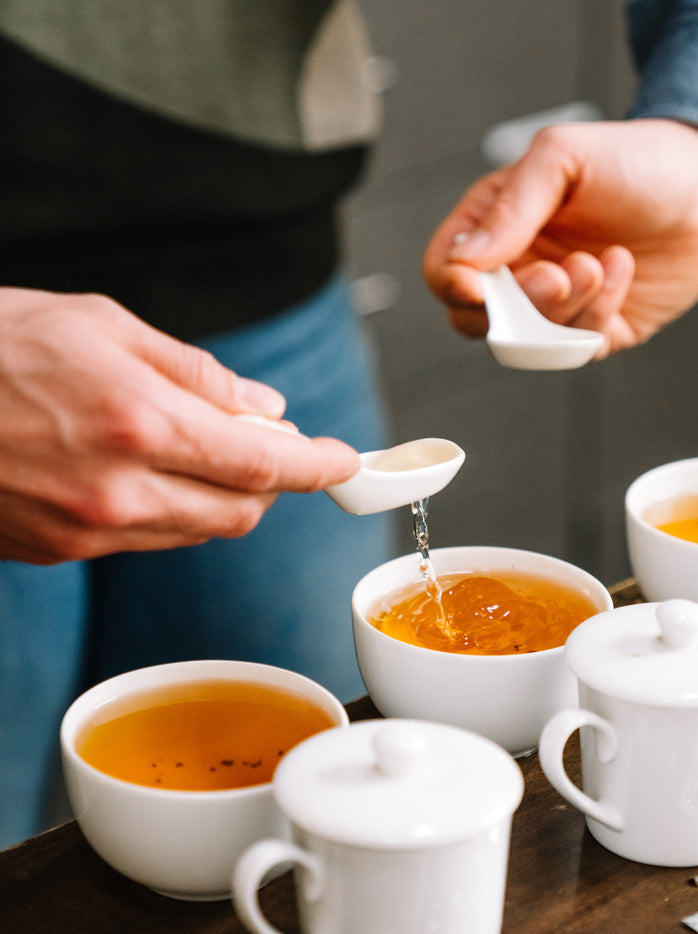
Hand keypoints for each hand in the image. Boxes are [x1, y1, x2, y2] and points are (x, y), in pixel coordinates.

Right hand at [0, 288, 359, 562]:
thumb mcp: (102, 324)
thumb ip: (196, 372)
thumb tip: (262, 406)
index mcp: (139, 422)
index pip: (265, 463)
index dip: (318, 466)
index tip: (344, 462)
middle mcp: (119, 489)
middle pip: (243, 511)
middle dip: (271, 481)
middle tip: (263, 443)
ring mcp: (86, 529)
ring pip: (198, 531)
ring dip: (222, 497)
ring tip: (195, 448)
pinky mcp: (58, 550)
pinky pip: (146, 539)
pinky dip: (170, 510)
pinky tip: (143, 471)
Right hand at [423, 119, 697, 356]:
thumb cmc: (636, 160)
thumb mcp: (563, 158)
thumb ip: (510, 207)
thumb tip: (466, 262)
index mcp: (496, 226)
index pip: (446, 270)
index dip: (453, 285)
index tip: (478, 286)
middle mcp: (520, 270)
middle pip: (477, 320)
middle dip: (514, 307)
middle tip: (558, 276)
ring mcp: (557, 305)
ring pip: (527, 342)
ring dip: (564, 309)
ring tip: (599, 263)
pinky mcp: (596, 331)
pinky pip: (576, 350)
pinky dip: (598, 314)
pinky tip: (621, 267)